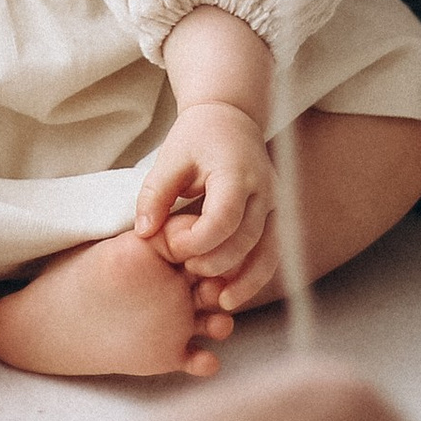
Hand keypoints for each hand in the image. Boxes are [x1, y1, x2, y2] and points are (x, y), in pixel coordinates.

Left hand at [132, 103, 272, 283]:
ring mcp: (275, 203)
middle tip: (186, 271)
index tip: (172, 245)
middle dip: (215, 262)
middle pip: (245, 239)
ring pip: (267, 252)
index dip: (197, 241)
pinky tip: (233, 294)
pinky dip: (255, 276)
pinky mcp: (276, 216)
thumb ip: (155, 194)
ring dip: (245, 281)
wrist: (232, 118)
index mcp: (236, 171)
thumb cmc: (197, 138)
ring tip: (218, 302)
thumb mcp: (169, 158)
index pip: (223, 218)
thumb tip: (144, 233)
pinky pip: (272, 253)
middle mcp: (263, 189)